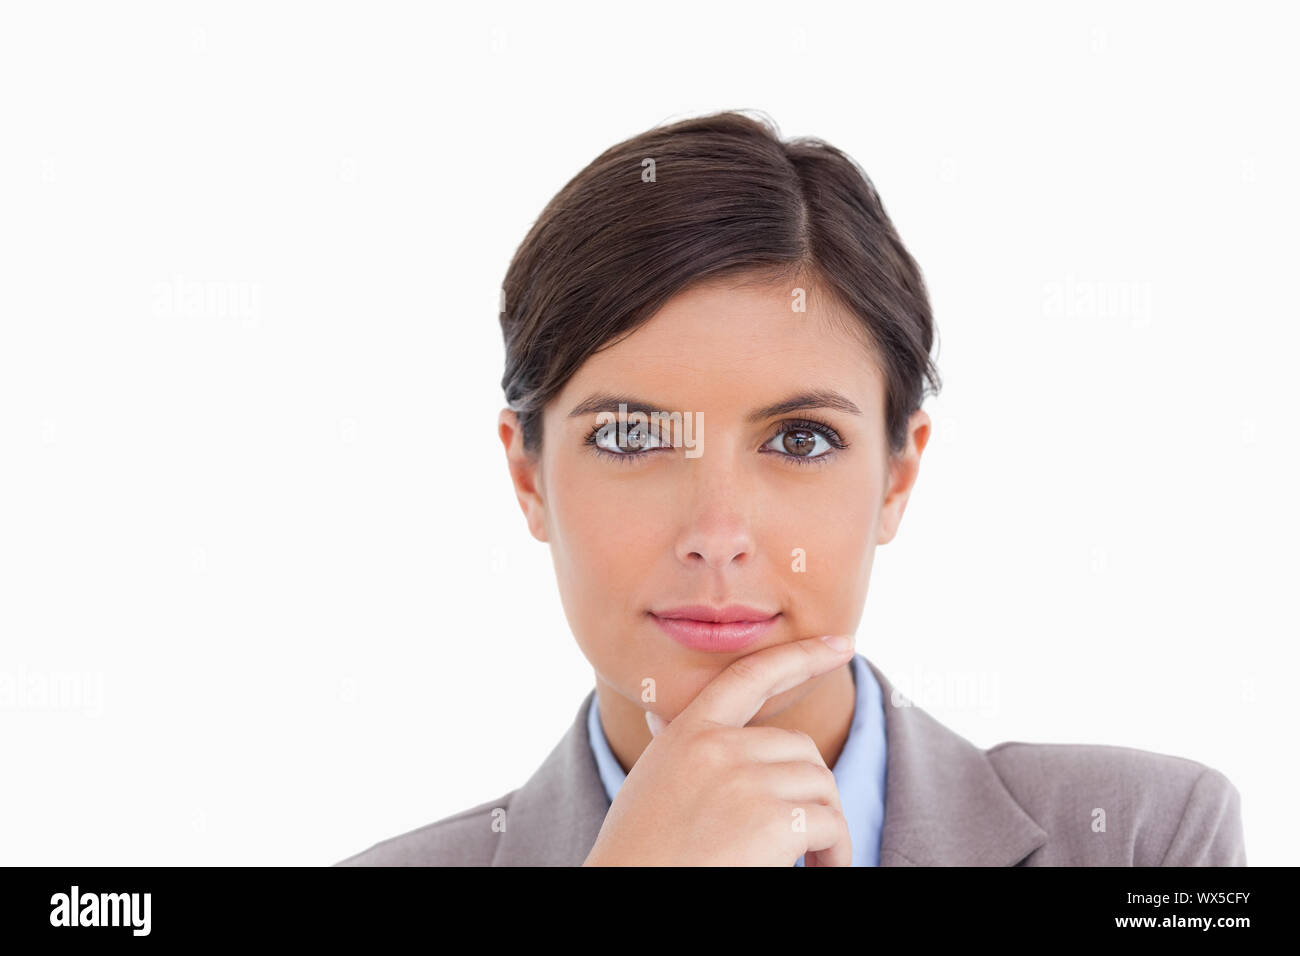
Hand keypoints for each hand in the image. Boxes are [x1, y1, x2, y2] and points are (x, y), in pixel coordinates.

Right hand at [582, 633, 855, 865]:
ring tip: (815, 863)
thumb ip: (672, 749)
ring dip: (829, 826)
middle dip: (812, 790)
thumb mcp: (648, 784)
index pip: (749, 676)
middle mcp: (716, 747)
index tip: (842, 644)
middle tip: (810, 836)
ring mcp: (743, 780)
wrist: (628, 891)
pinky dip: (837, 852)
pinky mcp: (770, 820)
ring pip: (821, 785)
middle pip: (800, 748)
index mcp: (686, 734)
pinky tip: (819, 872)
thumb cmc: (638, 854)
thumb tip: (659, 716)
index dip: (800, 655)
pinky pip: (830, 824)